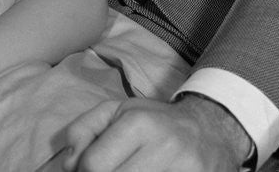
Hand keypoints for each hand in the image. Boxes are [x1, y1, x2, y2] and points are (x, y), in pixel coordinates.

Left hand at [61, 95, 251, 170]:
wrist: (210, 132)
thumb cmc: (154, 122)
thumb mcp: (115, 112)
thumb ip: (83, 130)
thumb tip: (69, 163)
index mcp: (139, 124)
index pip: (95, 164)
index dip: (81, 171)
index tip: (84, 169)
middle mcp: (164, 149)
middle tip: (102, 171)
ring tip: (124, 171)